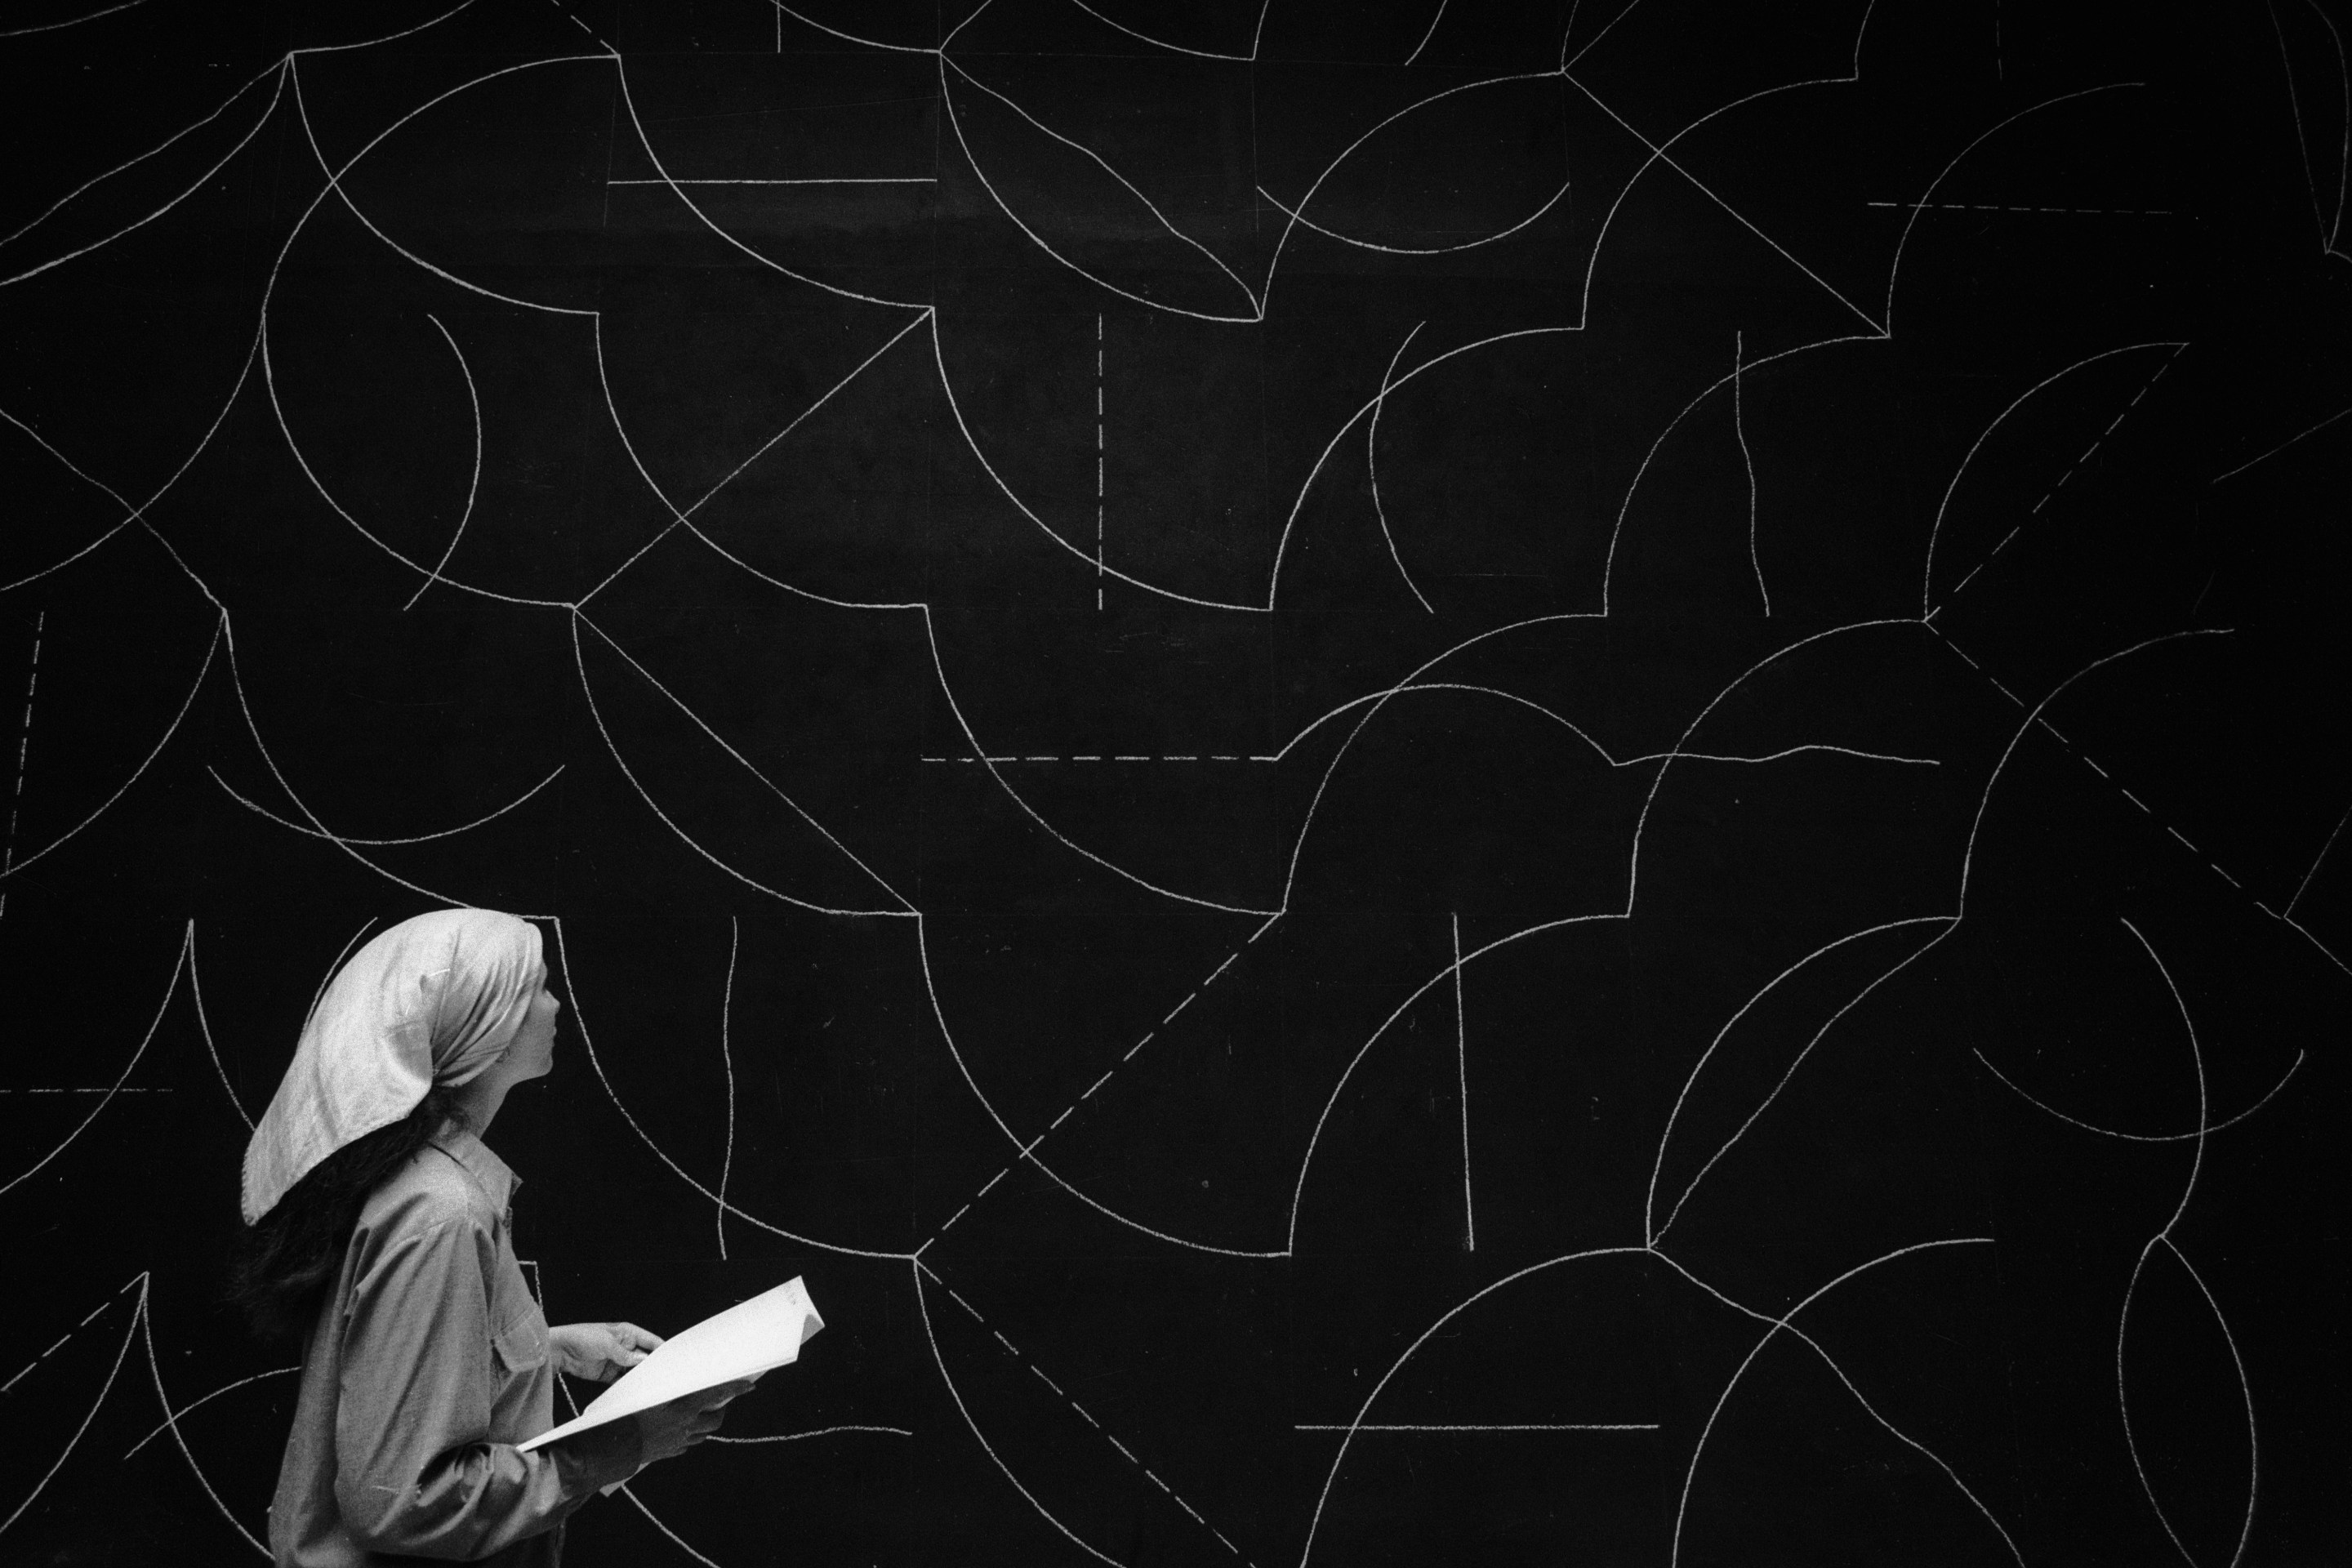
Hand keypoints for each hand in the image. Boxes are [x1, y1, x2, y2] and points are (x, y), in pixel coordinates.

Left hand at [548, 1321, 662, 1383]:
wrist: (559, 1351)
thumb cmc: (581, 1337)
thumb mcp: (606, 1343)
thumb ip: (625, 1354)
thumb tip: (642, 1360)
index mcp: (627, 1333)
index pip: (650, 1341)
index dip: (661, 1349)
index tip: (670, 1359)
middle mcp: (625, 1346)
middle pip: (644, 1358)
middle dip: (651, 1366)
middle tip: (660, 1376)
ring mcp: (617, 1361)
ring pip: (634, 1371)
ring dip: (639, 1377)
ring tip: (647, 1385)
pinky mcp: (608, 1374)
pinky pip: (622, 1381)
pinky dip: (627, 1386)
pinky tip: (632, 1390)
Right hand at [628, 1380, 754, 1463]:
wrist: (612, 1447)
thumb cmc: (626, 1415)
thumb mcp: (646, 1392)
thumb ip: (666, 1383)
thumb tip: (676, 1372)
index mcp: (684, 1409)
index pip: (718, 1394)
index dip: (735, 1388)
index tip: (749, 1385)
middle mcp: (686, 1427)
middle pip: (716, 1419)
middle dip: (721, 1409)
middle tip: (718, 1401)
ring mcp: (679, 1442)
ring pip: (703, 1434)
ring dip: (705, 1423)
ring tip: (697, 1414)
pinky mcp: (669, 1453)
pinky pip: (686, 1444)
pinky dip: (688, 1436)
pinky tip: (679, 1429)